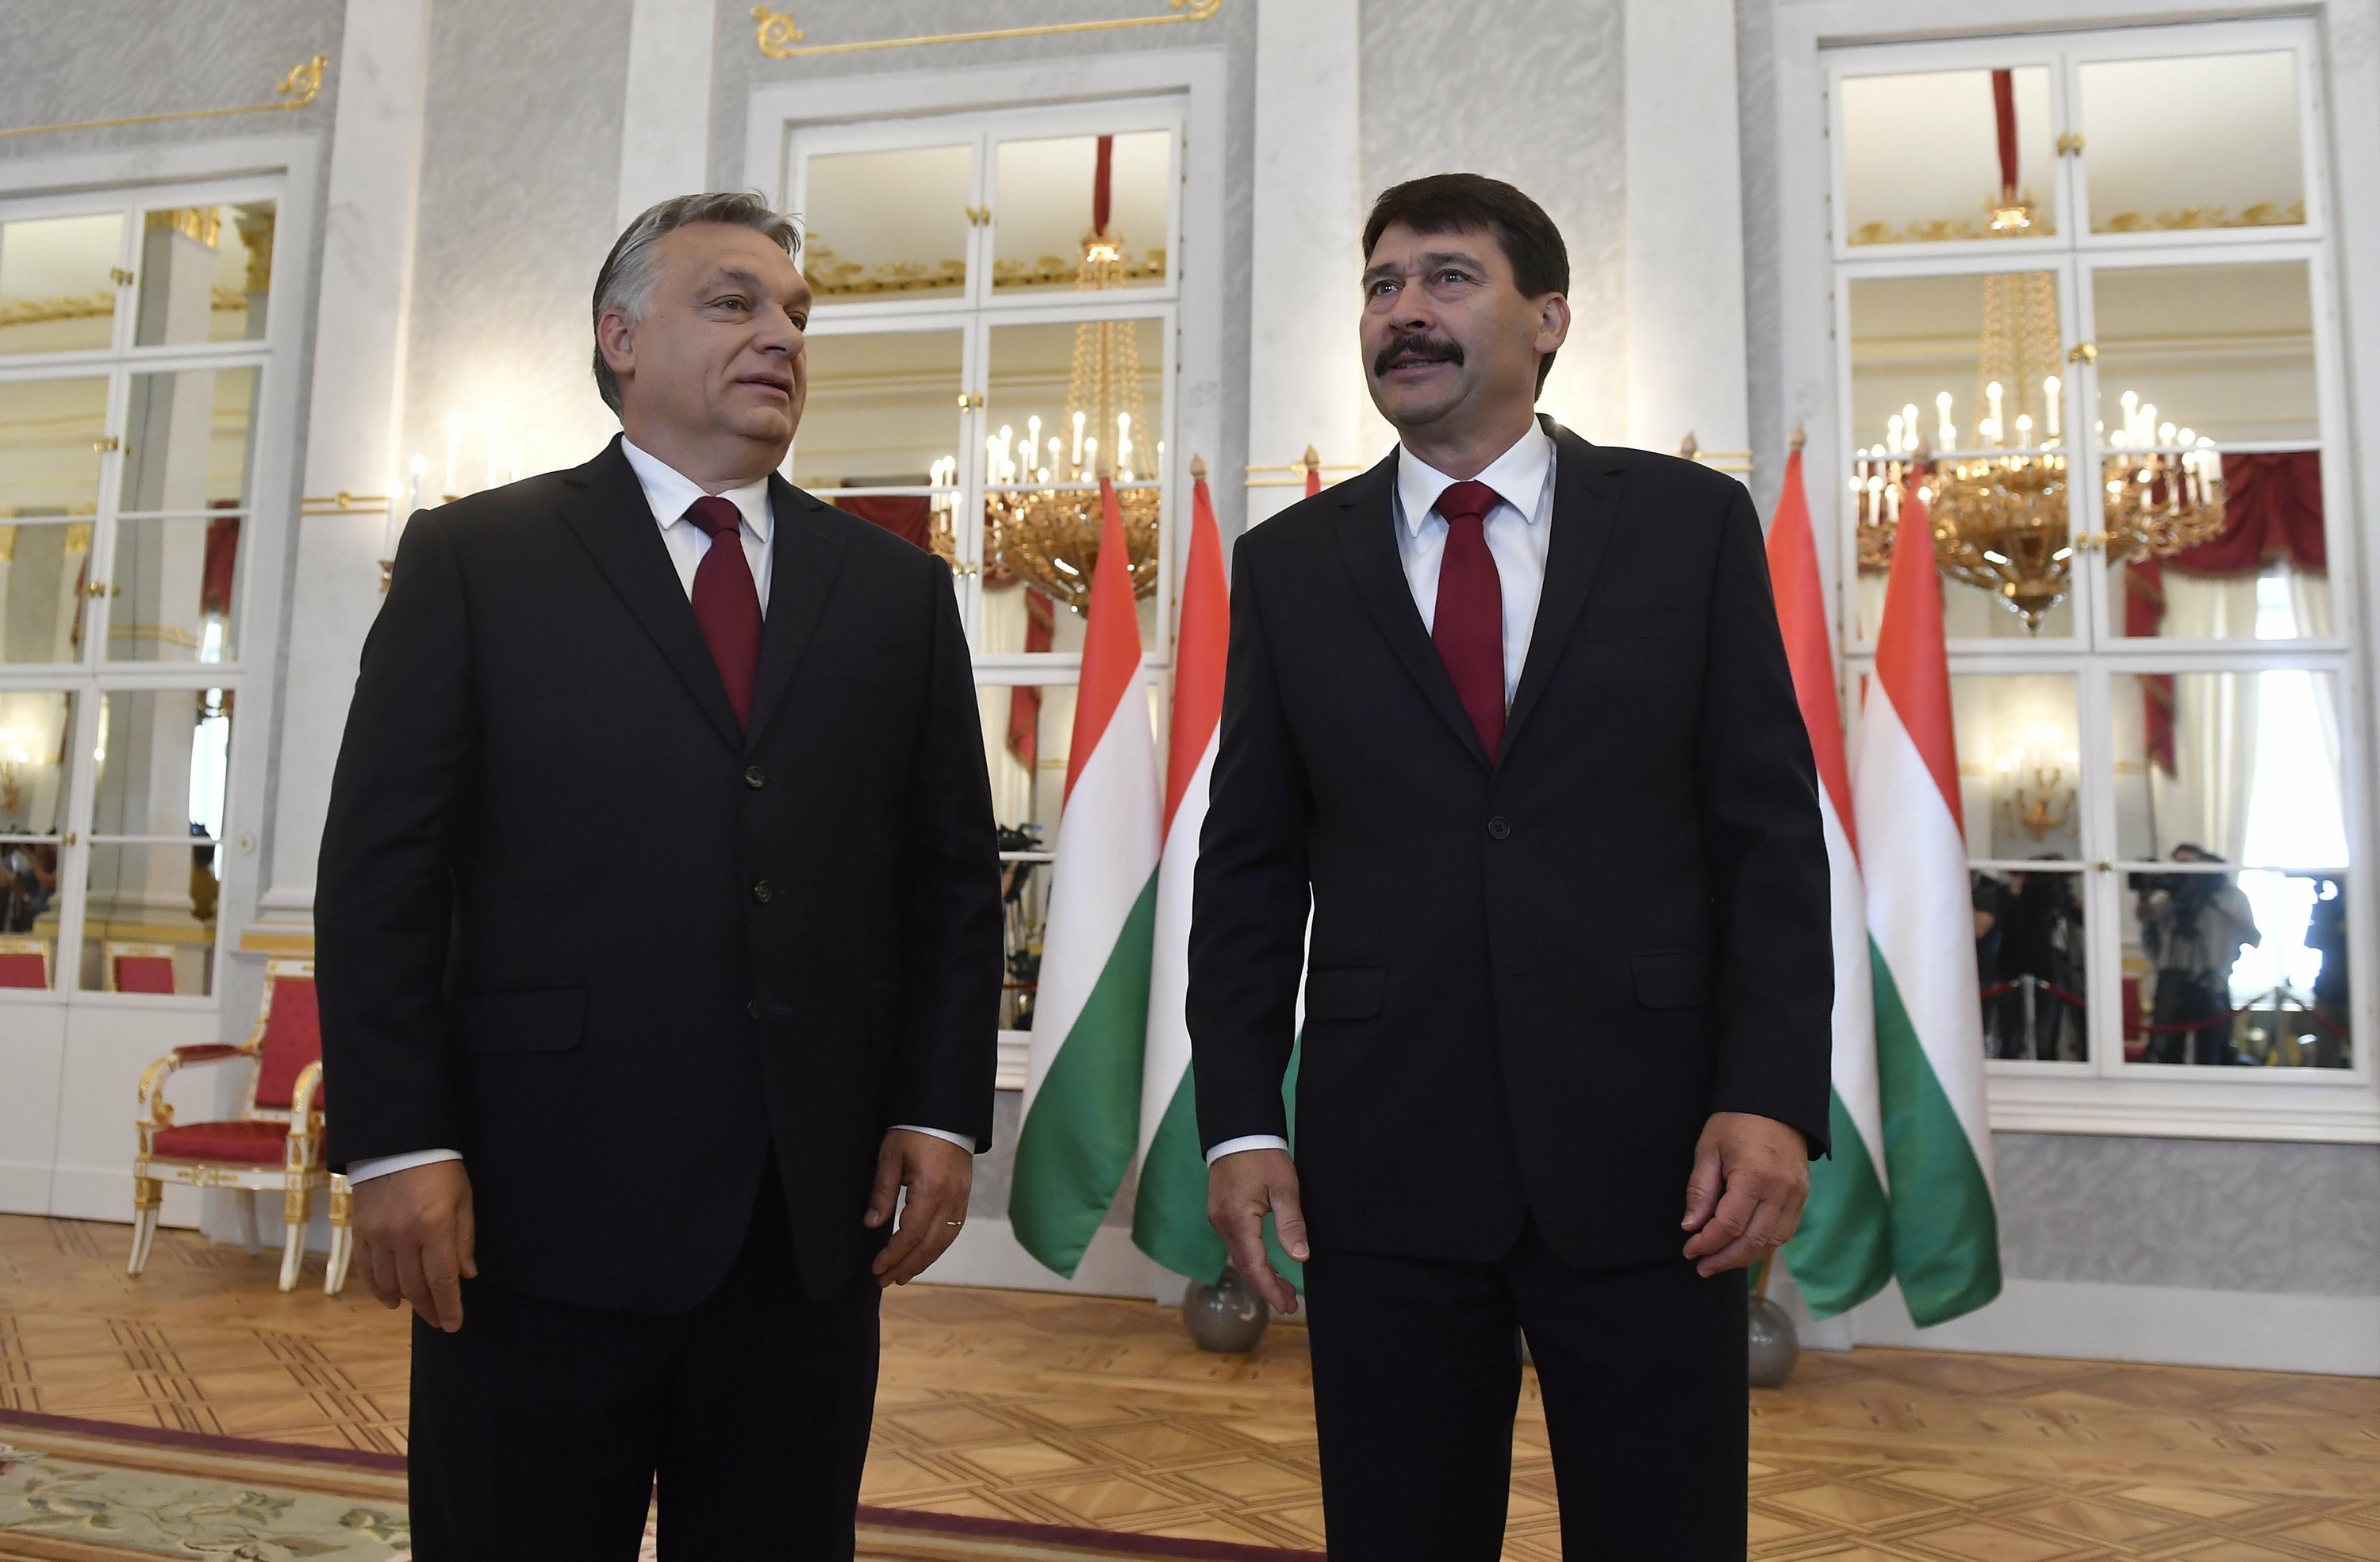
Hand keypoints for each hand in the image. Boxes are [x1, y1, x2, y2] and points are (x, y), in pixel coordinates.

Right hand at [352, 1159, 475, 1331]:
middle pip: (416, 1286)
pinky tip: (389, 1298)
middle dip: (429, 1308)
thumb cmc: (439, 1168)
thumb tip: (466, 1276)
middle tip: (438, 1321)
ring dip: (405, 1300)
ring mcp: (378, 1236)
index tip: (454, 1325)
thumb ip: (463, 1239)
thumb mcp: (462, 1198)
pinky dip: (378, 1288)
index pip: (442, 1279)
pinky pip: (367, 1269)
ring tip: (417, 1309)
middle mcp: (404, 1237)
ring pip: (390, 1283)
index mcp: (434, 1228)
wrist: (394, 1143)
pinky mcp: (359, 1232)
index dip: (449, 1306)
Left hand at [865, 1129, 973, 1286]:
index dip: (892, 1255)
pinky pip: (953, 1231)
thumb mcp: (891, 1157)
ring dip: (922, 1262)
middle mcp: (949, 1200)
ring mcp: (961, 1200)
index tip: (876, 1268)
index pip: (910, 1235)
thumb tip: (872, 1224)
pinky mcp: (964, 1197)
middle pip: (928, 1245)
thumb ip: (882, 1192)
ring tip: (903, 1276)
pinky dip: (937, 1248)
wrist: (948, 1113)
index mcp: (930, 1190)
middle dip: (906, 1266)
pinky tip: (924, 1254)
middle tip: (885, 1281)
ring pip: (943, 1242)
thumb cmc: (915, 1130)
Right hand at [1206, 1147, 1307, 1313]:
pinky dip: (1252, 1258)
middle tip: (1289, 1303)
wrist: (1238, 1130)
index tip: (1287, 1305)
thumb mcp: (1284, 1188)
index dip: (1270, 1288)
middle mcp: (1223, 1224)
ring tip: (1284, 1287)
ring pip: (1239, 1256)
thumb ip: (1290, 1223)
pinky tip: (1266, 1262)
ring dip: (1260, 1273)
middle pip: (1244, 1265)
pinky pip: (1236, 1244)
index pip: (1254, 1265)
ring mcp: (1219, 1218)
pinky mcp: (1221, 1212)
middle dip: (1267, 1286)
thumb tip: (1300, 1257)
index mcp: (1238, 1221)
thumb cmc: (1263, 1156)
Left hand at [1681, 1111, 1808, 1277]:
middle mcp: (1780, 1191)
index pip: (1729, 1224)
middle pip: (1752, 1241)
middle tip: (1702, 1267)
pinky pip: (1785, 1232)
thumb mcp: (1709, 1149)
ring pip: (1771, 1242)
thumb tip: (1691, 1226)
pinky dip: (1763, 1246)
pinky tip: (1743, 1249)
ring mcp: (1796, 1196)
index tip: (1689, 1250)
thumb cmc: (1736, 1123)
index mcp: (1754, 1176)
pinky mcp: (1802, 1197)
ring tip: (1719, 1263)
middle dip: (1724, 1259)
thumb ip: (1700, 1190)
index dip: (1707, 1243)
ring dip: (1744, 1258)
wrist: (1776, 1105)